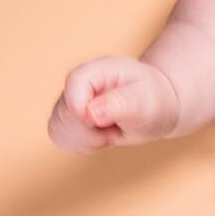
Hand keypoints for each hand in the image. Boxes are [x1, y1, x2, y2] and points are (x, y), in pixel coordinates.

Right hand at [47, 55, 180, 152]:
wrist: (157, 110)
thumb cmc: (153, 100)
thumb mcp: (145, 101)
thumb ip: (121, 103)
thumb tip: (91, 113)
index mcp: (98, 69)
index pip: (74, 83)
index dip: (82, 109)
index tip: (100, 122)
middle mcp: (80, 83)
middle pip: (64, 112)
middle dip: (90, 131)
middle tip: (116, 128)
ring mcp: (71, 101)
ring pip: (58, 128)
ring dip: (86, 140)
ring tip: (110, 132)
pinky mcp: (68, 119)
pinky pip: (59, 138)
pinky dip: (80, 146)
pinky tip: (99, 139)